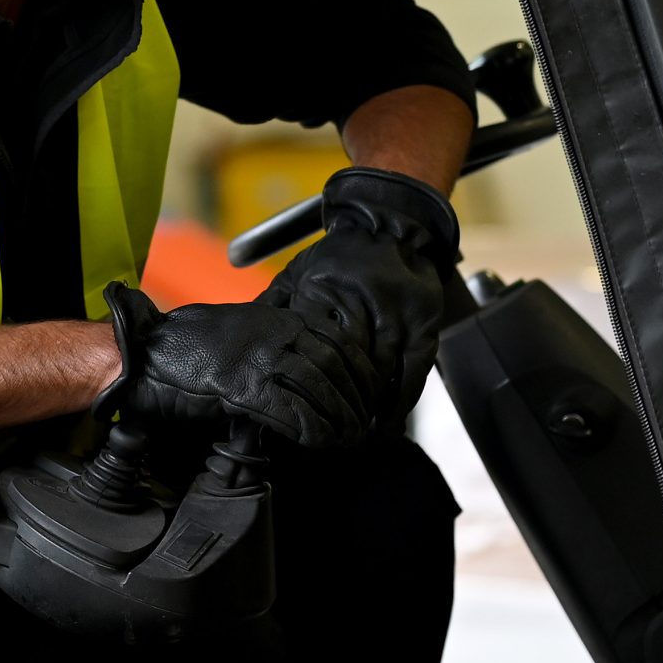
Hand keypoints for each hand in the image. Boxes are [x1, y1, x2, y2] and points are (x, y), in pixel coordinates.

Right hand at [100, 281, 379, 449]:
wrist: (144, 352)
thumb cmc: (187, 345)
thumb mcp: (240, 331)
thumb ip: (274, 343)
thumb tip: (305, 369)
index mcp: (277, 318)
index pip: (339, 341)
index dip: (363, 371)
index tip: (372, 392)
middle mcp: (273, 334)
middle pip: (335, 368)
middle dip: (357, 399)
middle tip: (365, 423)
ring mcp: (258, 359)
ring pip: (319, 390)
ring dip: (340, 418)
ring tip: (348, 438)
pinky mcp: (241, 387)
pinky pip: (290, 411)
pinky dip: (311, 429)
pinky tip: (319, 441)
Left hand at [263, 167, 458, 423]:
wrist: (391, 226)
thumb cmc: (337, 256)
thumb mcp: (298, 272)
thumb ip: (273, 303)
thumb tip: (239, 332)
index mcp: (323, 291)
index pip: (311, 348)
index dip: (305, 384)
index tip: (297, 413)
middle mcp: (362, 303)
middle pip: (348, 367)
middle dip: (340, 404)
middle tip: (330, 437)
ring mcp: (397, 314)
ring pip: (383, 373)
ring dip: (371, 409)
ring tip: (357, 437)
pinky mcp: (424, 323)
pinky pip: (415, 371)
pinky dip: (402, 399)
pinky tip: (389, 421)